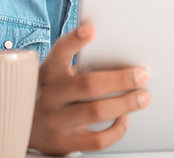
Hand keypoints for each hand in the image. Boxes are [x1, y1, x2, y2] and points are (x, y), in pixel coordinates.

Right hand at [29, 25, 149, 155]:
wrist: (30, 127)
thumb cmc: (55, 92)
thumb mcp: (58, 73)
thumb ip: (81, 62)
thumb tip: (118, 48)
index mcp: (50, 71)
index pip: (60, 51)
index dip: (74, 40)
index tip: (91, 29)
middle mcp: (50, 95)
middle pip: (88, 84)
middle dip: (120, 79)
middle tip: (141, 74)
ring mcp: (56, 120)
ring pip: (96, 111)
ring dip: (125, 103)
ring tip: (142, 97)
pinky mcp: (65, 143)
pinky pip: (97, 139)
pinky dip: (116, 128)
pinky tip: (123, 118)